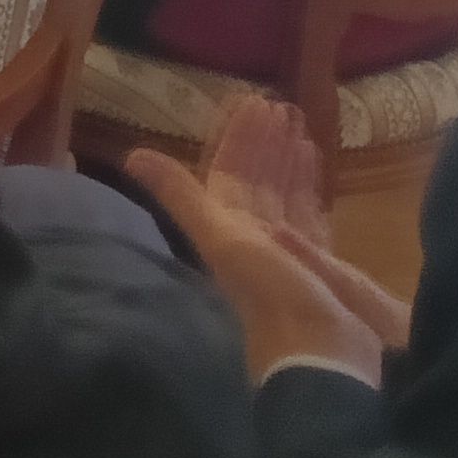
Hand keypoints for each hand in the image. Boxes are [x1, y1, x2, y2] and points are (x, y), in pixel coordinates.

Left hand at [131, 102, 406, 387]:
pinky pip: (312, 214)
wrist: (323, 356)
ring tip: (298, 121)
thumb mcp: (222, 239)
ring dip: (287, 158)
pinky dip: (310, 185)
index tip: (252, 101)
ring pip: (284, 193)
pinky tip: (315, 160)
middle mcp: (255, 237)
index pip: (228, 171)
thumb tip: (133, 155)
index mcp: (228, 229)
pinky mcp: (323, 265)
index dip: (237, 137)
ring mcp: (290, 252)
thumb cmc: (272, 294)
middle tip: (280, 103)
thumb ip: (181, 197)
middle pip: (258, 179)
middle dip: (265, 142)